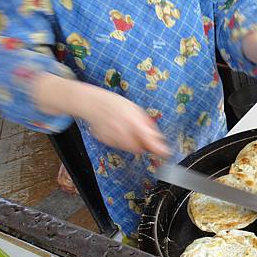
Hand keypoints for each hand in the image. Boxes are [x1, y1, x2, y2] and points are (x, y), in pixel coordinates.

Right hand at [34, 74, 168, 155]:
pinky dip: (121, 141)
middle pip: (140, 148)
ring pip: (130, 149)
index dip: (159, 150)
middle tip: (141, 134)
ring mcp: (112, 138)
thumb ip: (147, 125)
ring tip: (127, 129)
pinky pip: (119, 146)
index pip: (150, 141)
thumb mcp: (136, 109)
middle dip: (143, 144)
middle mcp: (123, 132)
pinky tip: (117, 130)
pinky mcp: (106, 141)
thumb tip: (158, 138)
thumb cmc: (115, 103)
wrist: (91, 103)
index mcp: (133, 122)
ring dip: (133, 143)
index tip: (165, 154)